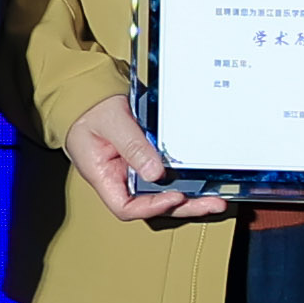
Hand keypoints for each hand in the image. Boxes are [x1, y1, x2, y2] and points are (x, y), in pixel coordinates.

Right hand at [65, 93, 232, 225]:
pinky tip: (203, 182)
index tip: (174, 197)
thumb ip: (133, 146)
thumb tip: (155, 172)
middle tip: (210, 204)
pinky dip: (184, 181)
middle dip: (182, 208)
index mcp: (103, 176)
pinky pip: (165, 177)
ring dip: (189, 198)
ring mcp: (134, 172)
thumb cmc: (91, 109)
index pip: (125, 207)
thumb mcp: (112, 122)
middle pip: (151, 205)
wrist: (89, 94)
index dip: (151, 207)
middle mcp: (120, 179)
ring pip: (162, 194)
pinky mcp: (145, 161)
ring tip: (214, 199)